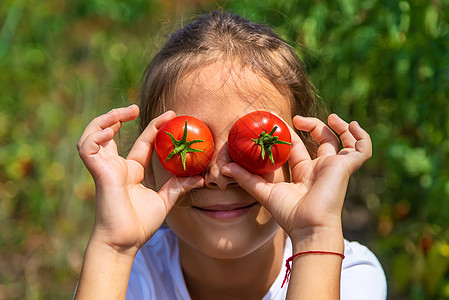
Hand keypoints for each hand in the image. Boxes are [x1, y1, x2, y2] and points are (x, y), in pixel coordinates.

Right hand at [77, 105, 203, 254]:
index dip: (154, 128)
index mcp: (131, 171)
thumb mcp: (164, 201)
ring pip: (95, 134)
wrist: (124, 242)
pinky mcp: (98, 172)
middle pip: (113, 133)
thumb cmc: (140, 225)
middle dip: (121, 116)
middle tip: (137, 107)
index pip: (143, 143)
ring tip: (123, 112)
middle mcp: (117, 166)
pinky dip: (95, 135)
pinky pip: (88, 147)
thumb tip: (200, 179)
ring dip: (106, 120)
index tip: (170, 115)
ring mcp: (105, 168)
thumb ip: (178, 187)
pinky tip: (110, 130)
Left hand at [221, 114, 371, 243]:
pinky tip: (349, 124)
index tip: (279, 120)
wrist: (309, 227)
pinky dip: (360, 136)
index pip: (298, 147)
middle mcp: (320, 168)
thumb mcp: (264, 192)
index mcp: (304, 173)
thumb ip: (246, 178)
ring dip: (338, 127)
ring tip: (330, 118)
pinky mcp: (347, 167)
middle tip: (297, 118)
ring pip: (343, 141)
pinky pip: (362, 149)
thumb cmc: (289, 214)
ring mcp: (335, 167)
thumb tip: (223, 167)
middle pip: (321, 140)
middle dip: (312, 125)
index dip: (291, 132)